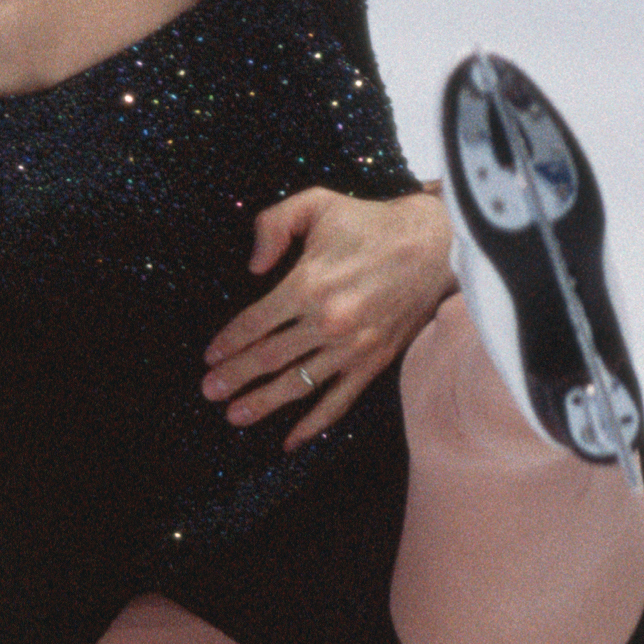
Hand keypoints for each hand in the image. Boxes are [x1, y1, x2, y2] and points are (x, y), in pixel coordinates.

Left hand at [201, 189, 451, 447]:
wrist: (434, 244)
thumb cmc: (370, 222)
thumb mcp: (316, 203)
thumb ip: (273, 224)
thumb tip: (252, 266)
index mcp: (308, 284)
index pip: (255, 323)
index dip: (228, 342)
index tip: (209, 357)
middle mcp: (328, 321)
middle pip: (269, 357)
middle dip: (234, 377)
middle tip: (208, 391)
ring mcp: (352, 347)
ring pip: (298, 384)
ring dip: (262, 403)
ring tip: (234, 415)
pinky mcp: (374, 362)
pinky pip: (339, 401)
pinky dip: (313, 424)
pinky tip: (290, 439)